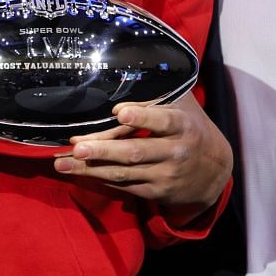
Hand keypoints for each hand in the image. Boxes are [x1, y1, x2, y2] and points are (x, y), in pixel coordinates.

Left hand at [53, 98, 231, 222]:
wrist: (213, 171)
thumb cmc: (191, 128)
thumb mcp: (184, 106)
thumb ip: (157, 96)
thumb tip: (120, 84)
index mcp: (182, 126)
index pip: (162, 121)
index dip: (142, 117)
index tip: (120, 112)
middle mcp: (174, 152)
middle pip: (135, 151)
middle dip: (104, 150)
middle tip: (77, 146)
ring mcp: (164, 175)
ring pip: (123, 173)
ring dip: (90, 168)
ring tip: (62, 162)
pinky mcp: (155, 192)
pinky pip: (123, 186)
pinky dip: (99, 178)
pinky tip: (78, 172)